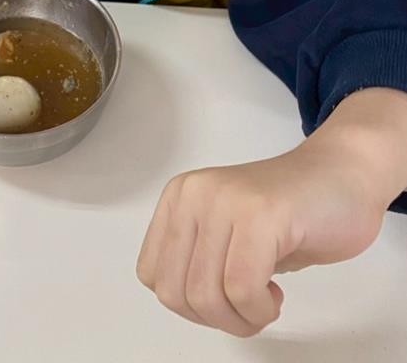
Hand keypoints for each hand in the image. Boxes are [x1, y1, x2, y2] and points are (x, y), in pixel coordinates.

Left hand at [135, 90, 406, 337]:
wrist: (342, 174)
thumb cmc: (291, 214)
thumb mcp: (225, 236)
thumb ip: (196, 259)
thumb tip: (183, 301)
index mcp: (179, 198)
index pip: (152, 275)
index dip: (189, 304)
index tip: (225, 297)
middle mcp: (192, 194)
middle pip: (176, 292)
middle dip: (216, 318)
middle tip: (251, 307)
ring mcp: (223, 200)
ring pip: (206, 296)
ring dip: (241, 318)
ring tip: (266, 300)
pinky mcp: (258, 213)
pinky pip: (241, 289)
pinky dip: (259, 309)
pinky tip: (276, 293)